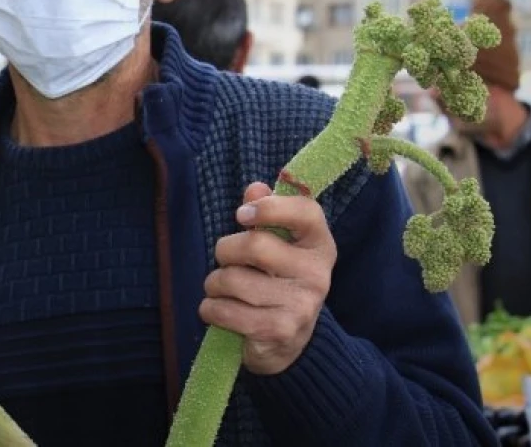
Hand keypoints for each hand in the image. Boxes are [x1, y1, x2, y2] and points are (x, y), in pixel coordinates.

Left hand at [199, 182, 336, 374]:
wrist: (288, 343)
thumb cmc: (276, 282)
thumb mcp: (277, 246)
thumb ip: (265, 214)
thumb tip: (255, 188)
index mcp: (319, 245)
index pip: (306, 211)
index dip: (269, 207)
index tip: (241, 216)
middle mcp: (317, 274)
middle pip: (254, 245)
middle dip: (225, 251)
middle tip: (225, 261)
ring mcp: (301, 305)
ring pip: (230, 279)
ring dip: (214, 284)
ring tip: (224, 291)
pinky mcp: (278, 331)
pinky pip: (222, 310)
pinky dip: (210, 309)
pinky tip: (221, 312)